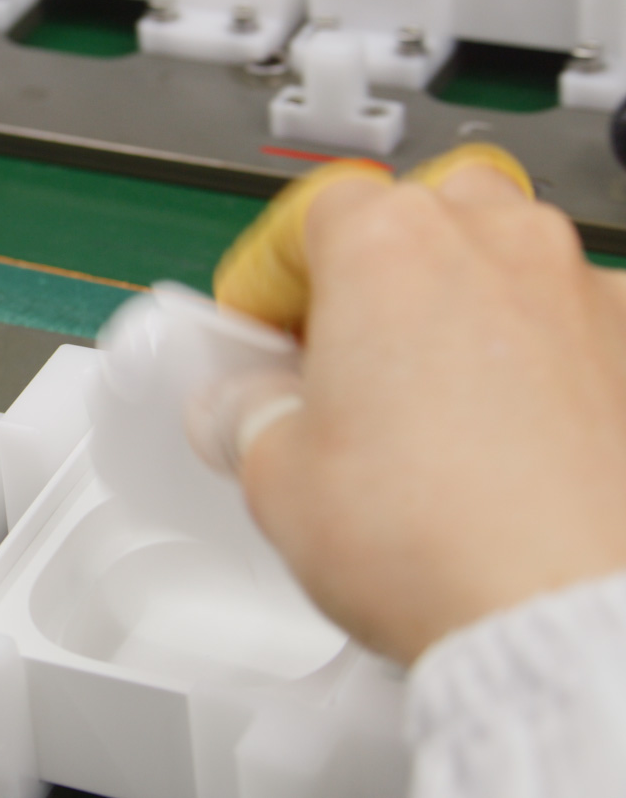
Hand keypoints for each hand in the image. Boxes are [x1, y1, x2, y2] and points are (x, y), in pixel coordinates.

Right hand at [198, 152, 625, 663]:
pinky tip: (495, 432)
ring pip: (501, 258)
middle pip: (415, 213)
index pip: (307, 214)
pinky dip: (525, 356)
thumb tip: (246, 408)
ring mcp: (578, 292)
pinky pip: (566, 324)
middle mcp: (493, 244)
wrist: (558, 611)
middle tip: (334, 349)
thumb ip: (248, 415)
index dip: (266, 277)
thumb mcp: (274, 476)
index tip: (254, 325)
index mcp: (387, 245)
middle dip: (368, 270)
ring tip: (418, 393)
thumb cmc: (432, 536)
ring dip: (452, 303)